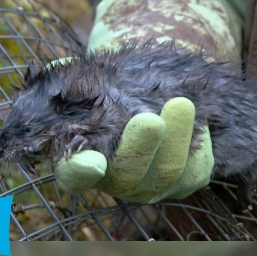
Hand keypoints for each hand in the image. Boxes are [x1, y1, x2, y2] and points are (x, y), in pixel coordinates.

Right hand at [53, 97, 214, 203]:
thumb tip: (58, 70)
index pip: (74, 176)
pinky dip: (199, 143)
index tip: (92, 161)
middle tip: (150, 119)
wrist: (156, 94)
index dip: (81, 172)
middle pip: (127, 175)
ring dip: (176, 137)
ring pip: (167, 172)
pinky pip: (197, 170)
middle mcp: (117, 179)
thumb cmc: (115, 88)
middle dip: (140, 147)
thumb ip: (73, 82)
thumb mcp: (91, 82)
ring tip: (182, 102)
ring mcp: (152, 184)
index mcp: (85, 160)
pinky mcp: (186, 182)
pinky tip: (198, 117)